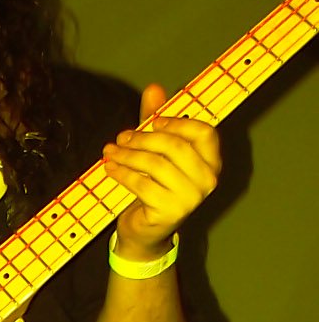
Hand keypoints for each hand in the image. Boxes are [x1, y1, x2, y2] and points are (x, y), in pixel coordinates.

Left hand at [104, 83, 220, 258]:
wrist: (146, 232)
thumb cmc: (154, 188)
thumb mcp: (155, 152)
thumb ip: (155, 122)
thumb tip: (154, 88)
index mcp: (211, 161)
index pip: (204, 132)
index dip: (177, 123)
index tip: (153, 121)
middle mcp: (208, 180)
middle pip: (175, 146)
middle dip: (143, 139)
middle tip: (121, 137)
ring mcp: (191, 198)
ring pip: (155, 165)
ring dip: (128, 155)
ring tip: (110, 152)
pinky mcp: (170, 211)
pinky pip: (141, 184)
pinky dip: (122, 174)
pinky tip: (110, 168)